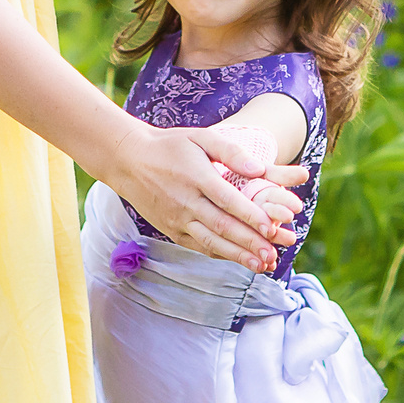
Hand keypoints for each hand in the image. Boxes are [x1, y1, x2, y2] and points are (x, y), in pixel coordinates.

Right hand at [104, 119, 308, 273]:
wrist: (129, 161)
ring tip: (262, 265)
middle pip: (222, 226)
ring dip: (238, 255)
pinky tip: (241, 260)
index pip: (227, 200)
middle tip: (274, 255)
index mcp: (195, 176)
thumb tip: (258, 170)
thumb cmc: (170, 146)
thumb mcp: (199, 137)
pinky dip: (221, 254)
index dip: (250, 215)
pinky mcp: (172, 231)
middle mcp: (186, 201)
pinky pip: (199, 246)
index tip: (272, 227)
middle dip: (250, 242)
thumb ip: (230, 151)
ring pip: (211, 241)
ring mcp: (177, 219)